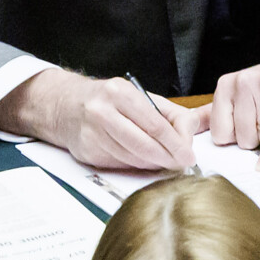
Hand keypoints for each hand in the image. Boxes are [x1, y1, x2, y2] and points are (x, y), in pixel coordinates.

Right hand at [0, 69, 199, 170]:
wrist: (68, 106)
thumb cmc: (112, 102)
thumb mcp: (142, 98)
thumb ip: (172, 115)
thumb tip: (190, 135)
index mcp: (120, 93)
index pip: (154, 125)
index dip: (175, 144)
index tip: (188, 155)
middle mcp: (102, 111)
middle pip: (142, 144)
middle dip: (166, 158)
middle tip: (181, 164)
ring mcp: (91, 133)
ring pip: (131, 158)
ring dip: (152, 164)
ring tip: (164, 161)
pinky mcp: (86, 151)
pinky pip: (119, 164)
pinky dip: (135, 165)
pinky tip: (142, 161)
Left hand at [207, 46, 259, 169]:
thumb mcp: (248, 90)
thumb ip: (222, 109)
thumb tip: (192, 129)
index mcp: (229, 83)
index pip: (217, 131)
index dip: (233, 138)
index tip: (243, 131)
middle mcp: (244, 83)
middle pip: (238, 137)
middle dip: (253, 139)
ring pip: (257, 137)